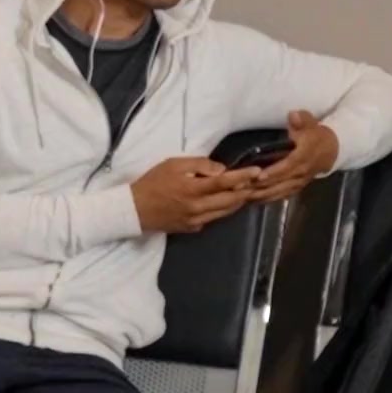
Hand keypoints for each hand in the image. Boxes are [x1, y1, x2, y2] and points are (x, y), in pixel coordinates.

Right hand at [131, 156, 262, 234]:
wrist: (134, 209)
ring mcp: (196, 220)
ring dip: (237, 202)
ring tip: (246, 192)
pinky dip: (222, 210)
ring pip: (225, 212)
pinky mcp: (192, 228)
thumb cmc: (152, 182)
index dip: (243, 176)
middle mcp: (198, 207)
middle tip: (256, 183)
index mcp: (193, 189)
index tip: (257, 171)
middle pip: (230, 200)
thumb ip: (198, 165)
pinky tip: (224, 203)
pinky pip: (213, 218)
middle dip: (246, 191)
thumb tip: (220, 170)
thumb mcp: (172, 164)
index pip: (224, 182)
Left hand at [246, 110, 339, 203]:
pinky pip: (280, 195)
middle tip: (239, 188)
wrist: (330, 150)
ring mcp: (298, 182)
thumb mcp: (310, 123)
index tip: (258, 176)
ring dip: (261, 195)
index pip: (288, 166)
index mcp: (304, 156)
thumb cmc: (314, 134)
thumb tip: (293, 115)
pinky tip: (251, 200)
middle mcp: (301, 172)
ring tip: (241, 196)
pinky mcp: (295, 188)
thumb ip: (302, 120)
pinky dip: (266, 198)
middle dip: (260, 186)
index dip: (274, 172)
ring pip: (279, 191)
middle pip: (280, 182)